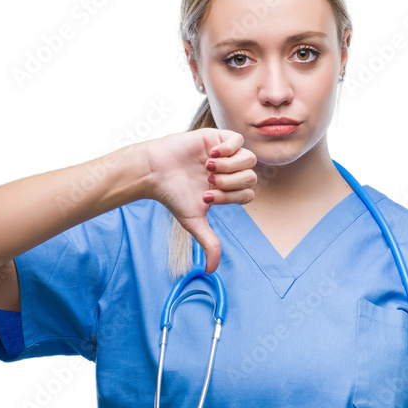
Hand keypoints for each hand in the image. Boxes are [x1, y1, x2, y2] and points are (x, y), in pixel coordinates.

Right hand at [143, 128, 256, 273]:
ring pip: (249, 159)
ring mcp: (224, 153)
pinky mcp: (217, 136)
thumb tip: (211, 270)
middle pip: (252, 178)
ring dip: (230, 167)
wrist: (155, 172)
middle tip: (208, 182)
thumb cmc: (173, 196)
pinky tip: (211, 154)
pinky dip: (228, 149)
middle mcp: (229, 171)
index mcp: (227, 190)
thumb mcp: (194, 222)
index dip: (231, 198)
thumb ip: (209, 243)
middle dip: (230, 183)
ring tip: (208, 167)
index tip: (207, 196)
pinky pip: (238, 139)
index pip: (248, 195)